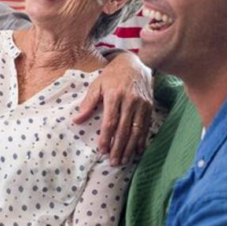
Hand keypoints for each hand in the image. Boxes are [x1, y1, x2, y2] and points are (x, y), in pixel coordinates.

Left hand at [75, 51, 152, 165]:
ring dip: (130, 147)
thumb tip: (76, 120)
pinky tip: (137, 151)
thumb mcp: (97, 85)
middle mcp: (130, 101)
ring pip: (136, 130)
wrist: (134, 63)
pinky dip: (142, 140)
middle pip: (124, 129)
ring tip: (123, 160)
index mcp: (115, 95)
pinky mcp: (150, 106)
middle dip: (118, 147)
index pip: (110, 121)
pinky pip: (146, 126)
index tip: (102, 150)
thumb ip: (88, 103)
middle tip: (113, 162)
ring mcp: (142, 104)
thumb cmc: (112, 76)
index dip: (106, 138)